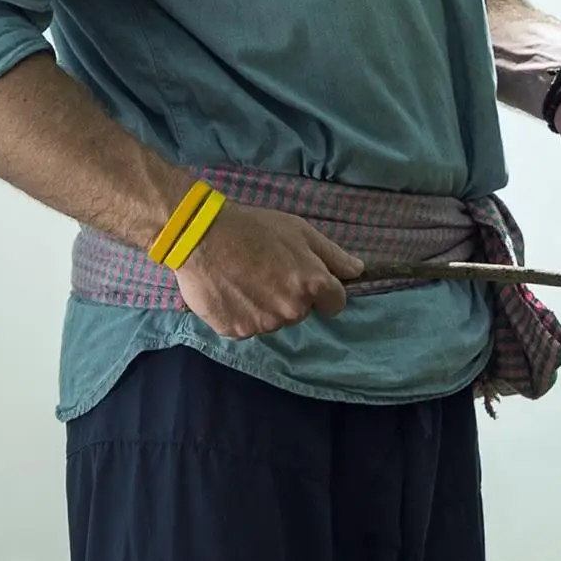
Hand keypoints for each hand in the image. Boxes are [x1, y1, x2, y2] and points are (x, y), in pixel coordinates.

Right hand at [172, 200, 357, 339]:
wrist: (201, 235)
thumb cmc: (254, 228)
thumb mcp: (300, 231)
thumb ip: (333, 255)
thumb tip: (358, 271)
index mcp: (313, 285)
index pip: (335, 304)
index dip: (322, 291)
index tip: (304, 278)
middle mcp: (292, 310)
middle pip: (301, 312)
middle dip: (290, 296)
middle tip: (266, 270)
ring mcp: (264, 324)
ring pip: (273, 321)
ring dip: (264, 306)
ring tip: (244, 278)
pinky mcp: (236, 332)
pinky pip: (246, 328)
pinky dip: (241, 314)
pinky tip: (230, 291)